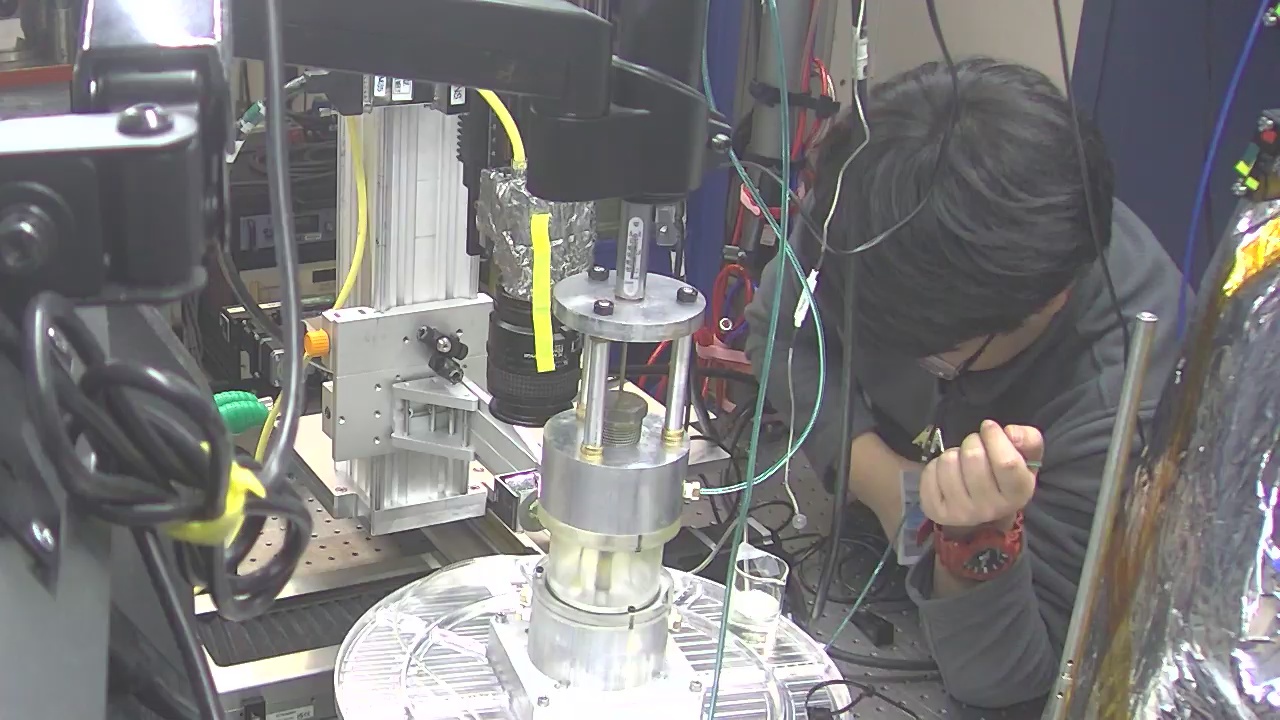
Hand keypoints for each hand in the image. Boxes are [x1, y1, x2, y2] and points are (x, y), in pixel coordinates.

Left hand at [919, 420, 1042, 531]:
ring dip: (953, 454)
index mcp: (1018, 494)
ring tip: (961, 462)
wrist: (981, 512)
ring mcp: (961, 512)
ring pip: (948, 462)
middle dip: (972, 442)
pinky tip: (947, 473)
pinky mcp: (936, 511)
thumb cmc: (1003, 477)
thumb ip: (1028, 439)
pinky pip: (930, 472)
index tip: (988, 427)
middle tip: (975, 447)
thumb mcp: (1025, 458)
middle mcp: (990, 508)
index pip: (1006, 462)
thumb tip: (1010, 432)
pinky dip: (936, 466)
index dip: (994, 437)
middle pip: (973, 457)